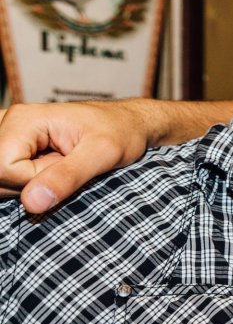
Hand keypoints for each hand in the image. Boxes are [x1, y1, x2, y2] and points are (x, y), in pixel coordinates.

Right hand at [0, 101, 151, 213]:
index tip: (67, 166)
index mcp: (24, 120)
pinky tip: (47, 169)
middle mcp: (9, 123)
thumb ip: (68, 177)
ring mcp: (7, 134)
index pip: (3, 168)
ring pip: (0, 180)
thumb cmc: (121, 132)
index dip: (34, 180)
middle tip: (66, 166)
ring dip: (30, 184)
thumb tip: (31, 203)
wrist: (128, 124)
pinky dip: (25, 181)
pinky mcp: (12, 146)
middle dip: (31, 184)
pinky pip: (6, 175)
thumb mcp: (104, 154)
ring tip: (60, 166)